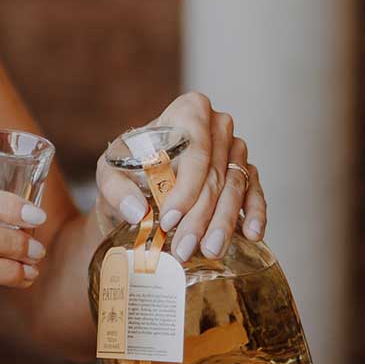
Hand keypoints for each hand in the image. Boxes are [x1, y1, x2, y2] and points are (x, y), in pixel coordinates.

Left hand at [94, 91, 269, 260]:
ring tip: (210, 251)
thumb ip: (116, 190)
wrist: (141, 183)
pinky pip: (255, 192)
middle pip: (215, 174)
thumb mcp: (110, 174)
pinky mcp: (245, 173)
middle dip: (200, 216)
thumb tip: (137, 211)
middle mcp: (218, 126)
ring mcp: (235, 150)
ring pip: (234, 188)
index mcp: (188, 112)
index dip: (185, 187)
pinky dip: (254, 213)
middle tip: (185, 248)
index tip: (169, 219)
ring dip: (223, 223)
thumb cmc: (127, 171)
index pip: (195, 150)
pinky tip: (252, 234)